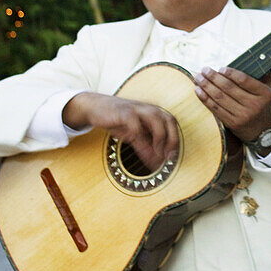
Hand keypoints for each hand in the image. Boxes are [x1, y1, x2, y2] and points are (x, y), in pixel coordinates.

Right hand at [62, 92, 178, 170]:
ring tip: (157, 153)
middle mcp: (148, 109)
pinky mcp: (123, 112)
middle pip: (169, 119)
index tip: (172, 156)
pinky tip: (138, 146)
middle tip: (167, 156)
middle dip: (171, 139)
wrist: (96, 107)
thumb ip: (145, 146)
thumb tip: (156, 163)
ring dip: (160, 137)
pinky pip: (135, 122)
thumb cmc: (117, 120)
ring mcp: (137, 109)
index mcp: (153, 112)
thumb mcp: (133, 135)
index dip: (175, 139)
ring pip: (156, 119)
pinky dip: (139, 135)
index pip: (171, 123)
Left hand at [193, 68, 270, 144]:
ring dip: (206, 86)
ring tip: (198, 78)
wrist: (264, 131)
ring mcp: (243, 116)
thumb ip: (264, 73)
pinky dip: (205, 99)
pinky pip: (216, 109)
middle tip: (204, 70)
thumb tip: (257, 56)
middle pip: (229, 88)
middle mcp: (254, 105)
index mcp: (264, 94)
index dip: (230, 73)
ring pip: (220, 98)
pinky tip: (199, 91)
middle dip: (213, 77)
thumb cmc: (265, 106)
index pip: (244, 80)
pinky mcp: (233, 124)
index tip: (221, 68)